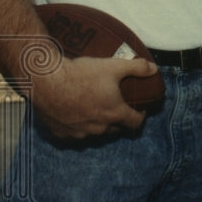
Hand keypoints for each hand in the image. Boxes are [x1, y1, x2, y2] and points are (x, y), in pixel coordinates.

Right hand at [30, 56, 152, 138]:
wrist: (46, 80)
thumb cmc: (81, 73)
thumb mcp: (113, 66)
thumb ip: (137, 68)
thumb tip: (154, 68)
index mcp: (114, 114)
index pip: (135, 123)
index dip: (140, 116)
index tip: (139, 108)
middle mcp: (98, 128)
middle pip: (115, 130)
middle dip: (119, 120)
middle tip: (116, 106)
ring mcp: (78, 133)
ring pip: (94, 133)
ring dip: (98, 124)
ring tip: (94, 108)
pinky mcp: (60, 134)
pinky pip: (73, 135)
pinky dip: (77, 128)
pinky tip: (74, 115)